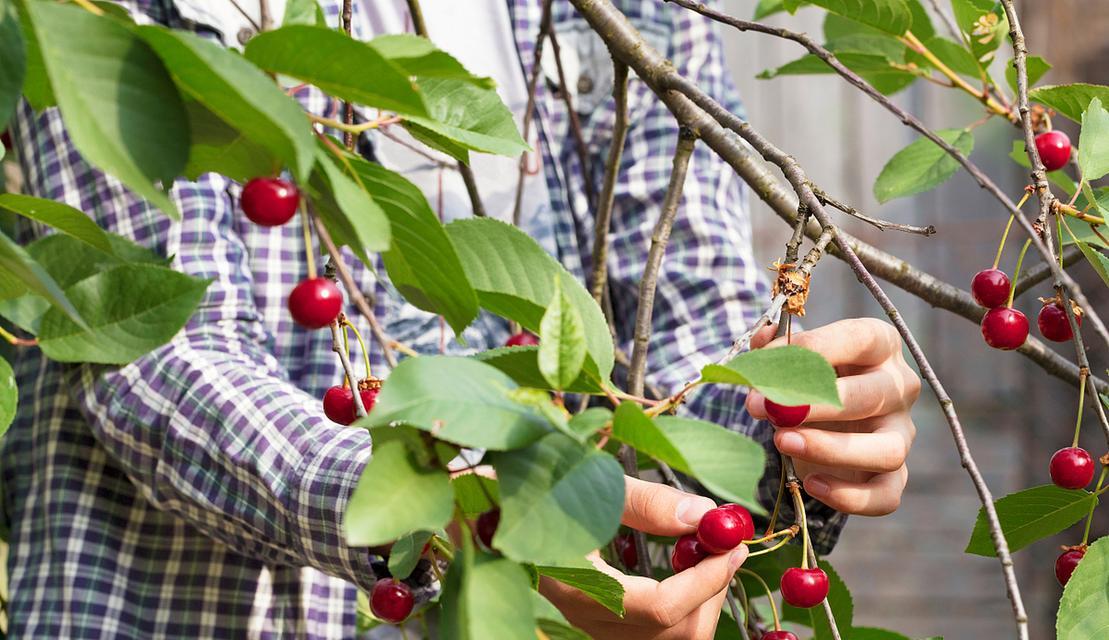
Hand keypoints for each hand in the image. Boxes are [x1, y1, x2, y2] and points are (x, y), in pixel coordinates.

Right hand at [540, 476, 746, 638]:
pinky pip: (653, 633)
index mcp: (576, 585)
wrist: (501, 499)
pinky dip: (681, 608)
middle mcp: (584, 615)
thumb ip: (646, 502)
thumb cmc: (539, 483)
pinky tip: (681, 571)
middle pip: (672, 634)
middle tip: (723, 550)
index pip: (661, 608)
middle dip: (710, 593)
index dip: (706, 581)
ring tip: (704, 557)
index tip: (732, 547)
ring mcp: (591, 622)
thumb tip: (702, 516)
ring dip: (699, 602)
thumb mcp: (592, 482)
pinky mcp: (599, 618)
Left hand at [746, 318, 921, 515]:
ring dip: (832, 449)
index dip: (811, 351)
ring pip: (888, 450)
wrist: (820, 420)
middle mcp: (899, 387)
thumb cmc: (809, 378)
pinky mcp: (896, 475)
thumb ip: (774, 347)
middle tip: (770, 409)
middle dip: (814, 404)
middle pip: (872, 396)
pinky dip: (848, 496)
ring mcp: (902, 433)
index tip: (765, 368)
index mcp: (879, 345)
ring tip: (783, 441)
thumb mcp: (791, 355)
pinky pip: (885, 495)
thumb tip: (763, 343)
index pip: (858, 339)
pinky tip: (811, 483)